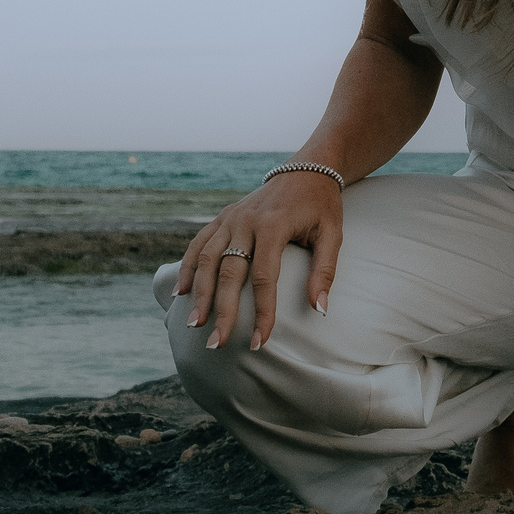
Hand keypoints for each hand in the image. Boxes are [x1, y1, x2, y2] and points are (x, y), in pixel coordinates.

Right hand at [174, 169, 344, 350]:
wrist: (307, 170)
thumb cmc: (322, 206)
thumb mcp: (333, 234)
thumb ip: (324, 271)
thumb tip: (319, 310)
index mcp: (274, 225)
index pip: (264, 278)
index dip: (261, 312)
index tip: (260, 342)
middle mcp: (246, 221)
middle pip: (230, 272)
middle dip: (222, 310)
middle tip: (217, 343)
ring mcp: (231, 218)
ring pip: (207, 259)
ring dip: (199, 293)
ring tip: (195, 324)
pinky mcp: (223, 217)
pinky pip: (199, 243)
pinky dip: (187, 267)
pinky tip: (180, 293)